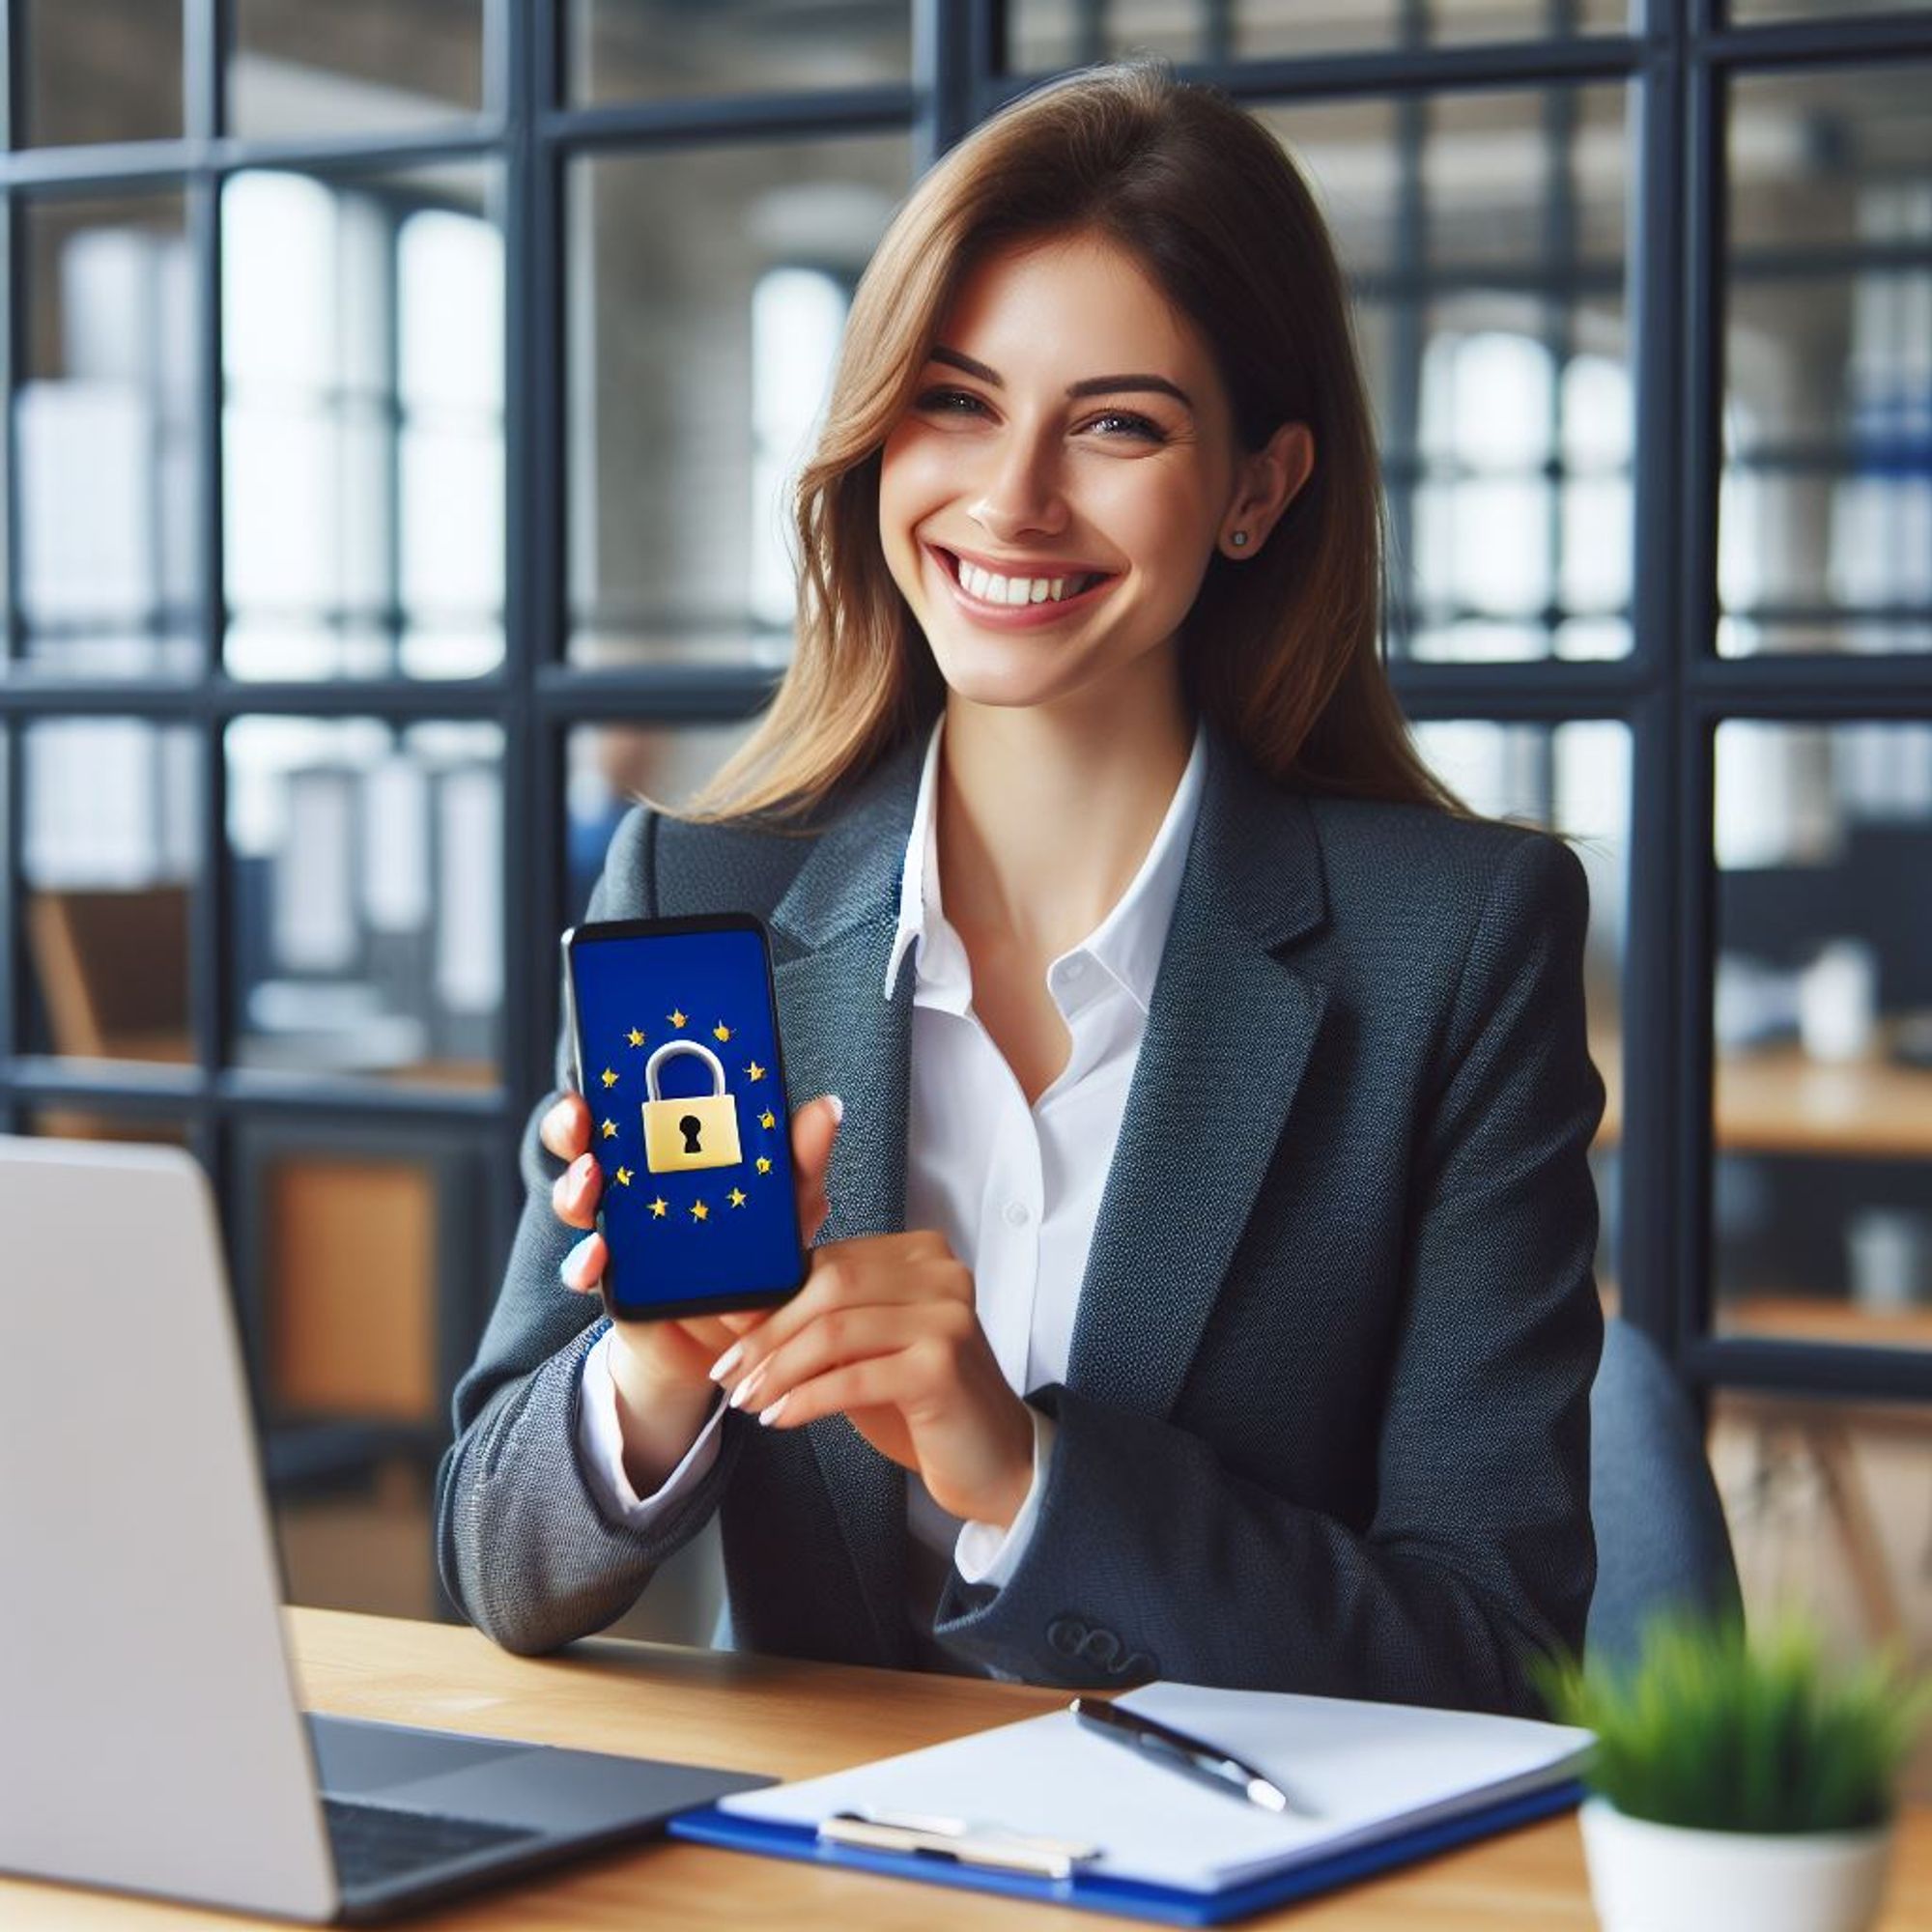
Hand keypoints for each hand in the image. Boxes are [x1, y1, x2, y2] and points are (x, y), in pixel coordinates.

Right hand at [542, 1087, 841, 1489]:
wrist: (736, 1339)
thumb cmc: (757, 1256)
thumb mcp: (789, 1206)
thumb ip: (802, 1162)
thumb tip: (825, 1107)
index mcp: (670, 1150)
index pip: (628, 1099)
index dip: (610, 1075)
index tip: (608, 1053)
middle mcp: (632, 1183)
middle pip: (585, 1139)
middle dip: (572, 1121)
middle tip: (582, 1115)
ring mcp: (617, 1232)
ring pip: (574, 1197)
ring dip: (575, 1185)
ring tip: (592, 1179)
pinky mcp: (613, 1284)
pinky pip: (584, 1269)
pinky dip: (585, 1261)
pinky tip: (599, 1256)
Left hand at [708, 1228, 1034, 1529]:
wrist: (996, 1460)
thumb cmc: (924, 1403)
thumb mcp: (865, 1353)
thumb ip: (816, 1325)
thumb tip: (734, 1312)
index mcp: (923, 1254)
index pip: (830, 1262)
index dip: (772, 1299)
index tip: (730, 1339)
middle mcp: (942, 1273)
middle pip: (830, 1286)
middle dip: (768, 1334)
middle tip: (731, 1375)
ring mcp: (947, 1316)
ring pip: (835, 1330)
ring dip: (779, 1369)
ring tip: (749, 1401)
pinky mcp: (943, 1366)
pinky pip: (853, 1377)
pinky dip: (806, 1398)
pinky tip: (781, 1418)